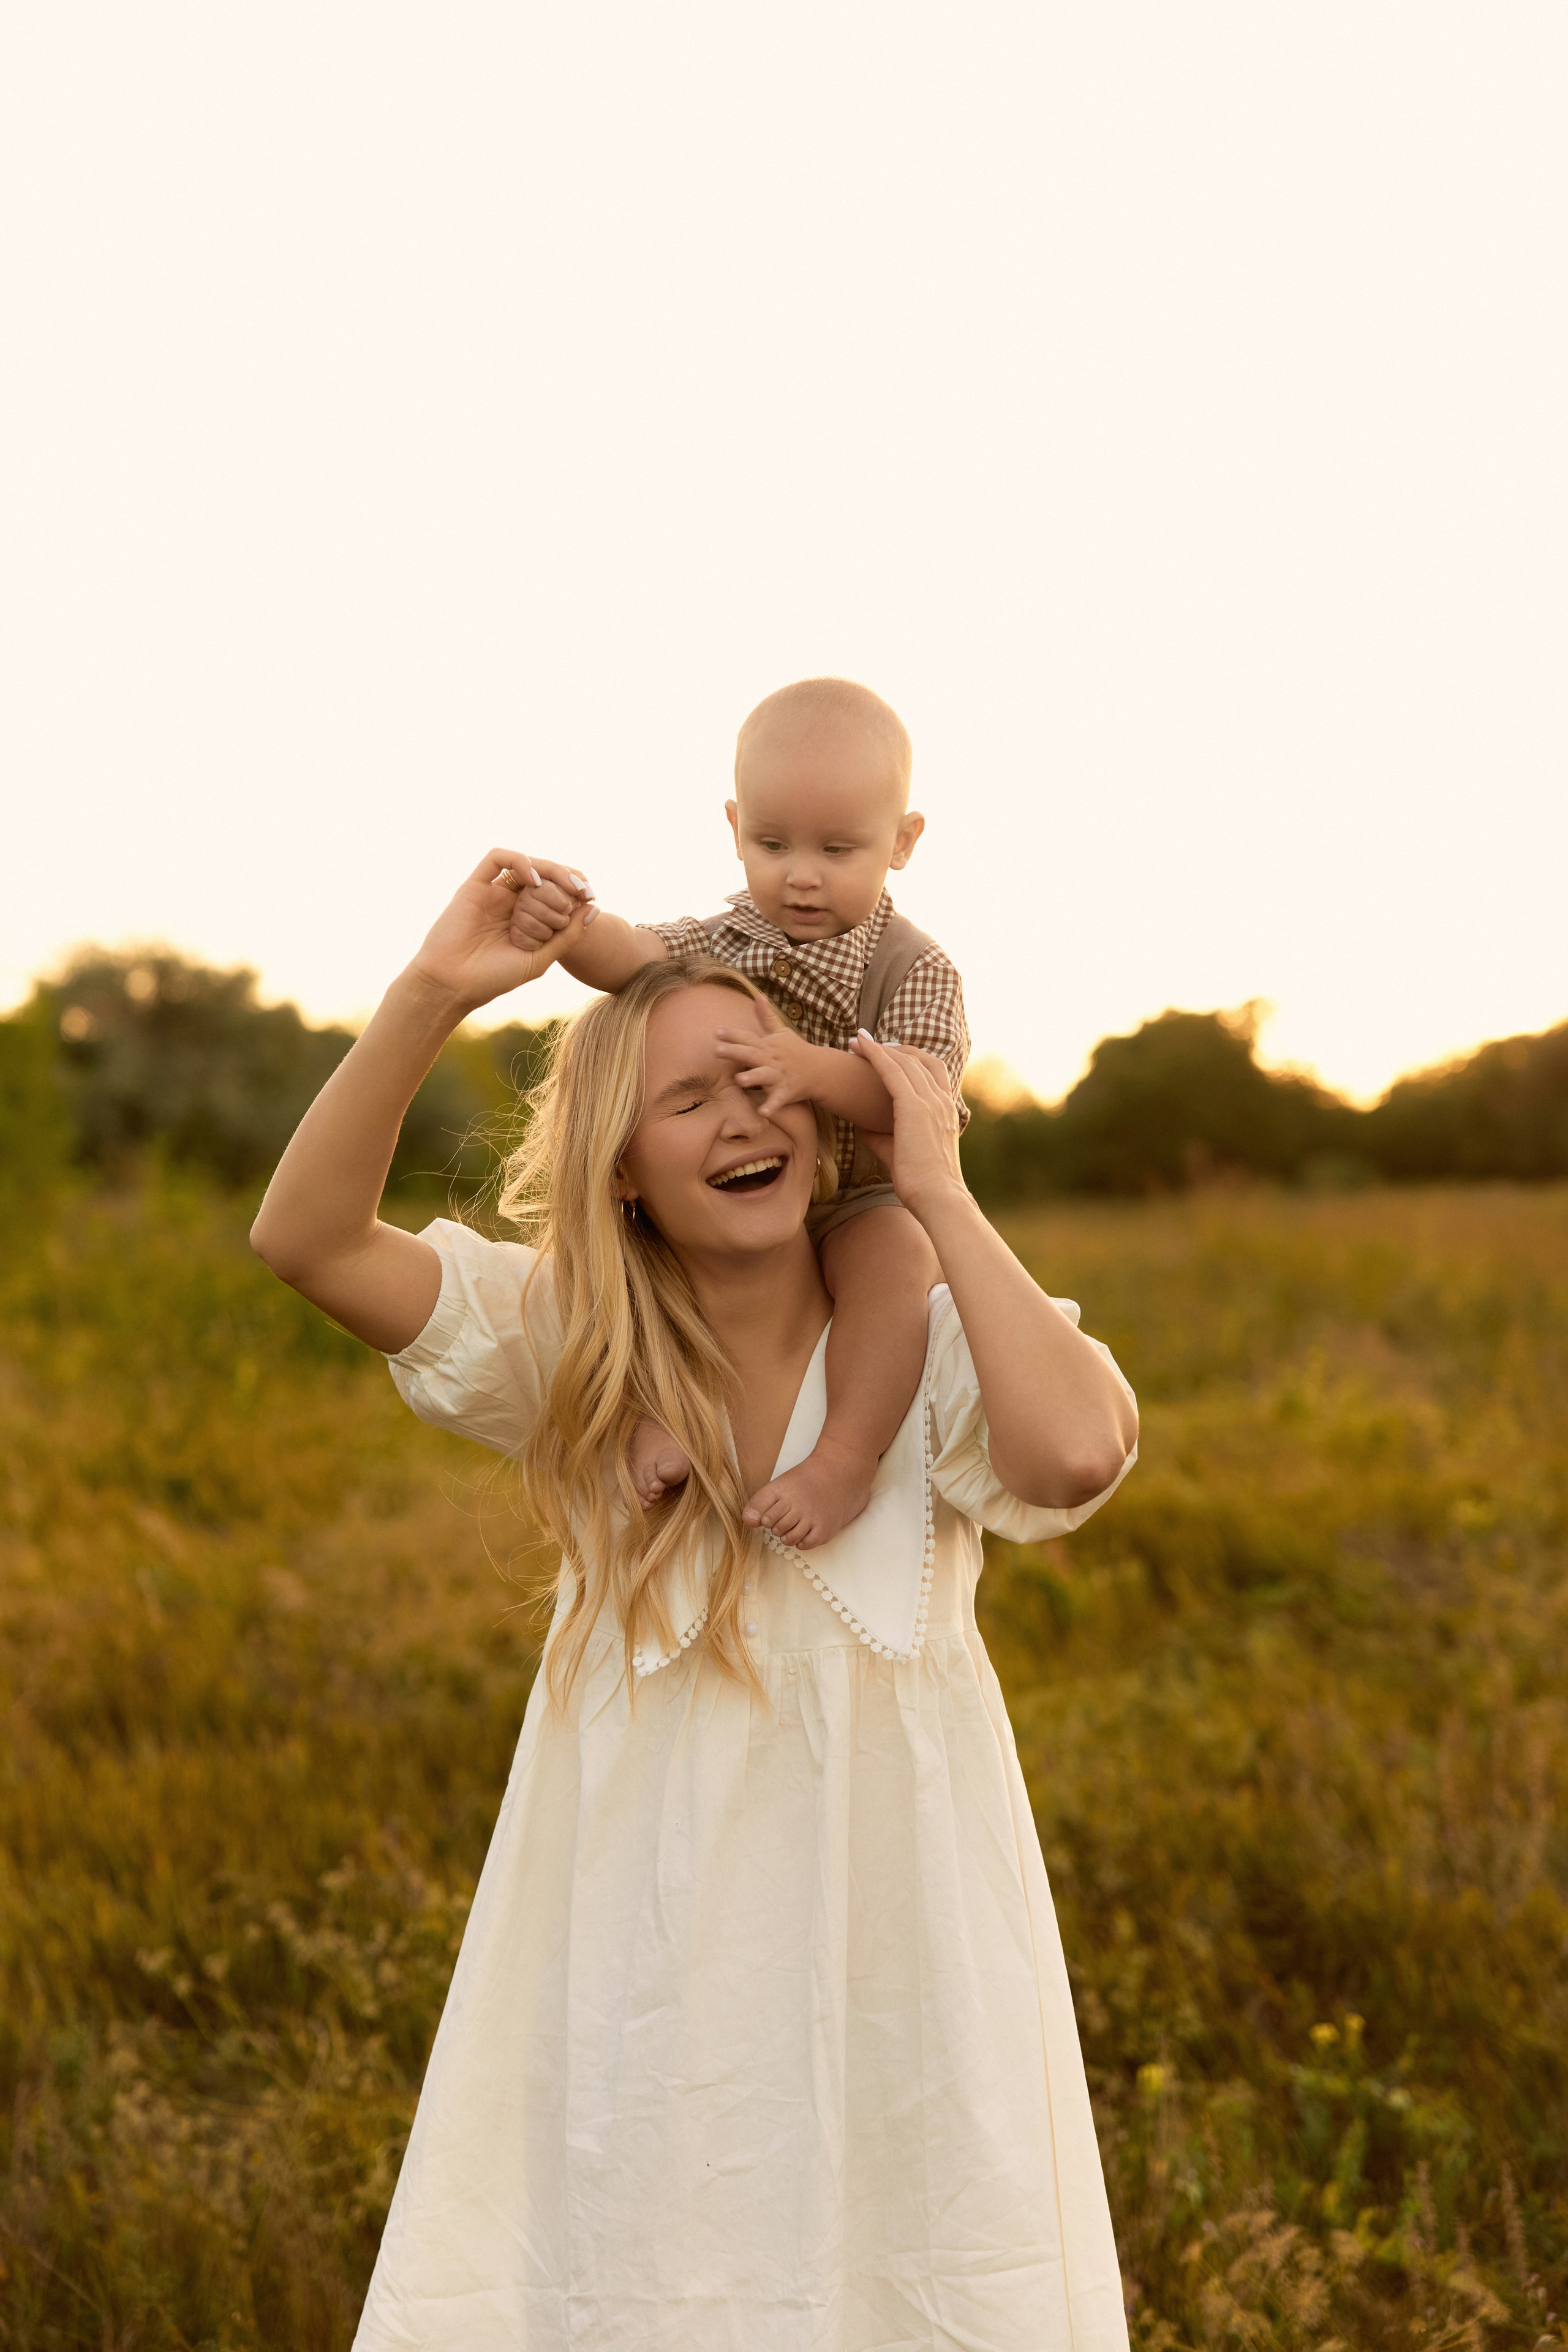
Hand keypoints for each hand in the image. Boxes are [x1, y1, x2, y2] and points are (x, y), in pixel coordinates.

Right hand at [408, 849, 593, 1015]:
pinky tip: (535, 880)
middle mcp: (509, 902)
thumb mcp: (540, 959)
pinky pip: (496, 858)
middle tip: (583, 890)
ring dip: (550, 869)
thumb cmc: (493, 978)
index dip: (575, 889)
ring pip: (525, 863)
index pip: (555, 891)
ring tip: (567, 886)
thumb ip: (566, 936)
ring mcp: (492, 893)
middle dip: (567, 878)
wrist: (453, 986)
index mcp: (526, 918)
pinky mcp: (473, 886)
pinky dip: (520, 861)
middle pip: (544, 874)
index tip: (590, 899)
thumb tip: (594, 908)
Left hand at [713, 999, 822, 1114]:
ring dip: (753, 1078)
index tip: (716, 1031)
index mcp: (767, 1045)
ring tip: (739, 1080)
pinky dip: (772, 1106)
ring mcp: (779, 1075)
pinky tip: (764, 1112)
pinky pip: (778, 1100)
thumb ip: (766, 1017)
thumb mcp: (781, 1032)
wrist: (820, 1070)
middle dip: (735, 1052)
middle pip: (751, 1054)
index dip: (732, 1035)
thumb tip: (758, 995)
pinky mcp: (787, 1091)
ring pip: (764, 1076)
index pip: (748, 1038)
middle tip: (716, 1050)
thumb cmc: (796, 1051)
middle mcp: (771, 1059)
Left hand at [849, 1033, 966, 1218]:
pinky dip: (875, 1055)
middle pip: (919, 1060)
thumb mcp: (901, 1153)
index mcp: (945, 1111)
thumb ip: (884, 1137)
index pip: (931, 1072)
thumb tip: (864, 1128)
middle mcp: (941, 1102)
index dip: (909, 1059)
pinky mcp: (914, 1107)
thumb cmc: (921, 1182)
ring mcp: (930, 1102)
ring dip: (879, 1048)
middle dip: (892, 1048)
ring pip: (905, 1062)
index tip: (887, 1053)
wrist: (937, 1198)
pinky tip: (860, 1047)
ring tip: (857, 1040)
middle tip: (867, 1042)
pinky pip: (892, 1071)